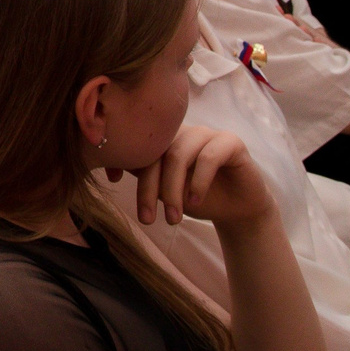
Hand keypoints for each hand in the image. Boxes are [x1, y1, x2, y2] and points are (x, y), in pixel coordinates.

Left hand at [115, 125, 274, 232]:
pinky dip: (198, 182)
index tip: (112, 181)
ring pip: (178, 155)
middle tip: (147, 219)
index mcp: (166, 138)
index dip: (124, 160)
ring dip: (173, 190)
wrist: (237, 210)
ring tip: (174, 218)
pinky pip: (209, 157)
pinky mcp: (231, 142)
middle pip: (156, 152)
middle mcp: (185, 131)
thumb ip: (146, 176)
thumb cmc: (197, 198)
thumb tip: (112, 168)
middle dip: (149, 188)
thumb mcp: (166, 190)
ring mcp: (208, 133)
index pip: (140, 146)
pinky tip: (195, 202)